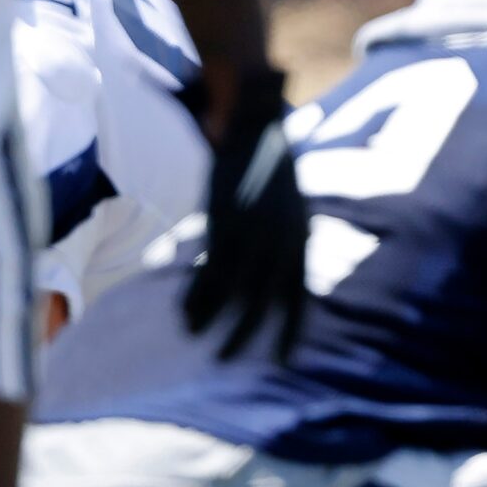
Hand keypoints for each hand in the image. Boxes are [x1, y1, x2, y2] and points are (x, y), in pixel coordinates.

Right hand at [181, 65, 308, 357]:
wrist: (252, 125)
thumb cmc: (270, 166)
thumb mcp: (292, 206)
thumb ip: (288, 240)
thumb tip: (283, 275)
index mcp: (301, 239)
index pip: (299, 297)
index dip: (290, 332)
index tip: (280, 361)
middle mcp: (281, 242)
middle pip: (264, 303)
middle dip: (245, 335)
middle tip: (226, 360)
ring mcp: (252, 233)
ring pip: (232, 292)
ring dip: (213, 319)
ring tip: (197, 336)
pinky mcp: (225, 223)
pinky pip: (209, 270)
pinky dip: (197, 294)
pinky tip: (185, 310)